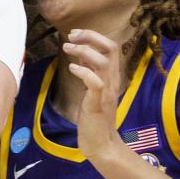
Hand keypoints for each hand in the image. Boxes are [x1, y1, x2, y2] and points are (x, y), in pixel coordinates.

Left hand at [63, 29, 123, 160]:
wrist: (102, 144)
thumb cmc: (96, 119)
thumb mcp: (93, 91)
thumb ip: (91, 73)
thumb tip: (82, 56)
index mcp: (112, 77)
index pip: (111, 47)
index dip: (93, 36)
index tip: (75, 34)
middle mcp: (113, 81)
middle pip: (111, 48)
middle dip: (90, 36)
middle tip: (71, 36)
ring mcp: (107, 92)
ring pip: (103, 61)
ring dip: (83, 51)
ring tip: (66, 49)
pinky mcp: (98, 103)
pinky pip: (95, 82)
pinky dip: (82, 71)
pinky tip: (71, 68)